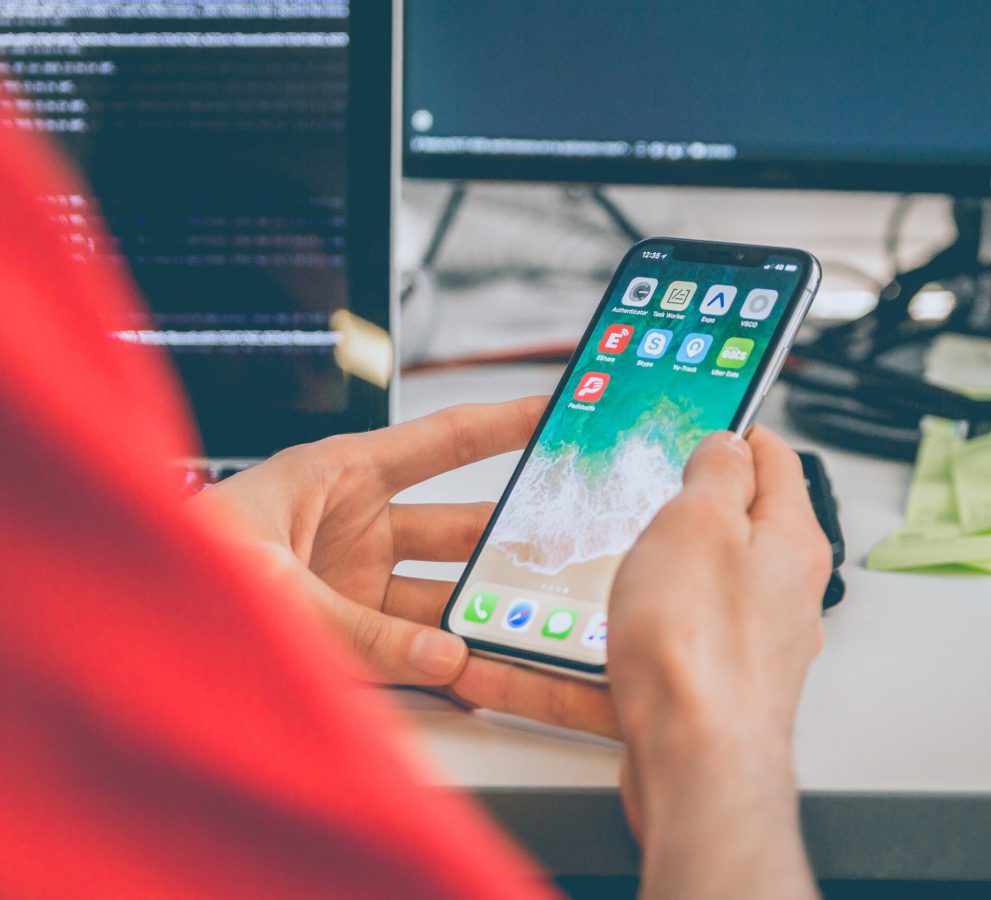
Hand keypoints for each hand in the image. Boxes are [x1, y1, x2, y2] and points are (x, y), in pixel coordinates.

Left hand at [192, 398, 544, 685]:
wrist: (116, 623)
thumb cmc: (173, 563)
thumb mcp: (271, 585)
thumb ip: (359, 629)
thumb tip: (443, 655)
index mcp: (339, 474)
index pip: (442, 443)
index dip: (504, 424)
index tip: (558, 412)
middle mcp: (355, 525)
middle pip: (456, 528)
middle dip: (509, 537)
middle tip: (565, 545)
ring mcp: (353, 582)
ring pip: (440, 595)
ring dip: (479, 613)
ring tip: (525, 628)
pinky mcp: (345, 635)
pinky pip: (409, 647)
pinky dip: (443, 663)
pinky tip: (476, 673)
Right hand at [606, 427, 828, 898]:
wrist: (698, 770)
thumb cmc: (701, 652)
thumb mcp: (699, 523)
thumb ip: (717, 473)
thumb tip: (727, 444)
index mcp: (787, 539)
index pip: (774, 460)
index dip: (735, 430)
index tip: (704, 420)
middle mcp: (777, 591)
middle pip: (727, 527)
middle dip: (675, 508)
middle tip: (633, 493)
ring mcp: (744, 643)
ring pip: (678, 594)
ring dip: (628, 581)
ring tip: (577, 575)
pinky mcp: (707, 688)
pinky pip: (646, 654)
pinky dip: (597, 651)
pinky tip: (541, 656)